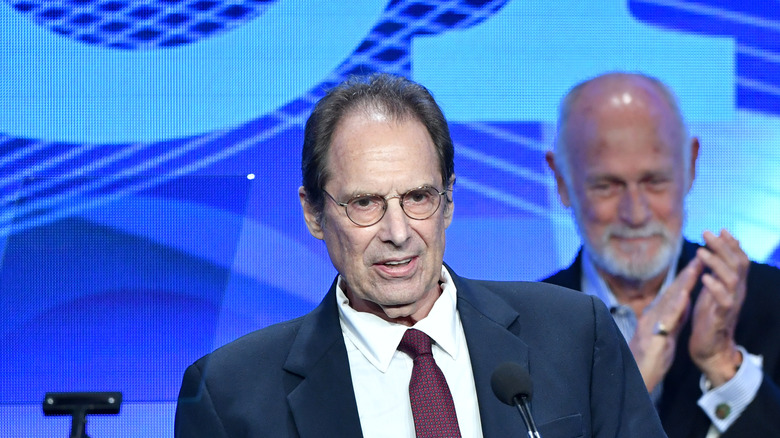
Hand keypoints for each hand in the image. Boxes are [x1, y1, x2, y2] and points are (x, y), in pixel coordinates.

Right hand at [629, 257, 702, 391]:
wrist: (636, 376)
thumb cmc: (651, 359)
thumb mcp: (666, 335)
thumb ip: (674, 318)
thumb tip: (683, 303)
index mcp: (656, 316)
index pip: (674, 294)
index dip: (686, 278)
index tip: (699, 263)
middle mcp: (651, 316)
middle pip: (671, 292)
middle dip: (686, 274)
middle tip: (699, 256)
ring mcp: (650, 325)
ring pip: (668, 301)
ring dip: (682, 284)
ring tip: (694, 269)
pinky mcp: (652, 337)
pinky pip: (665, 320)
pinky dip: (675, 306)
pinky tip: (683, 296)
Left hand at [689, 230, 748, 386]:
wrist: (711, 347)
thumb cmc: (709, 317)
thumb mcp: (714, 290)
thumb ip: (717, 272)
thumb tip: (716, 250)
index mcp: (734, 285)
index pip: (740, 260)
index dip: (732, 244)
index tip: (720, 229)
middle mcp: (737, 292)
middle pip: (737, 264)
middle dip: (723, 246)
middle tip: (706, 233)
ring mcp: (731, 304)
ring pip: (732, 279)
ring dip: (716, 263)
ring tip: (701, 252)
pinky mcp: (722, 317)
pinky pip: (724, 301)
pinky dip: (715, 288)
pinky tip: (704, 278)